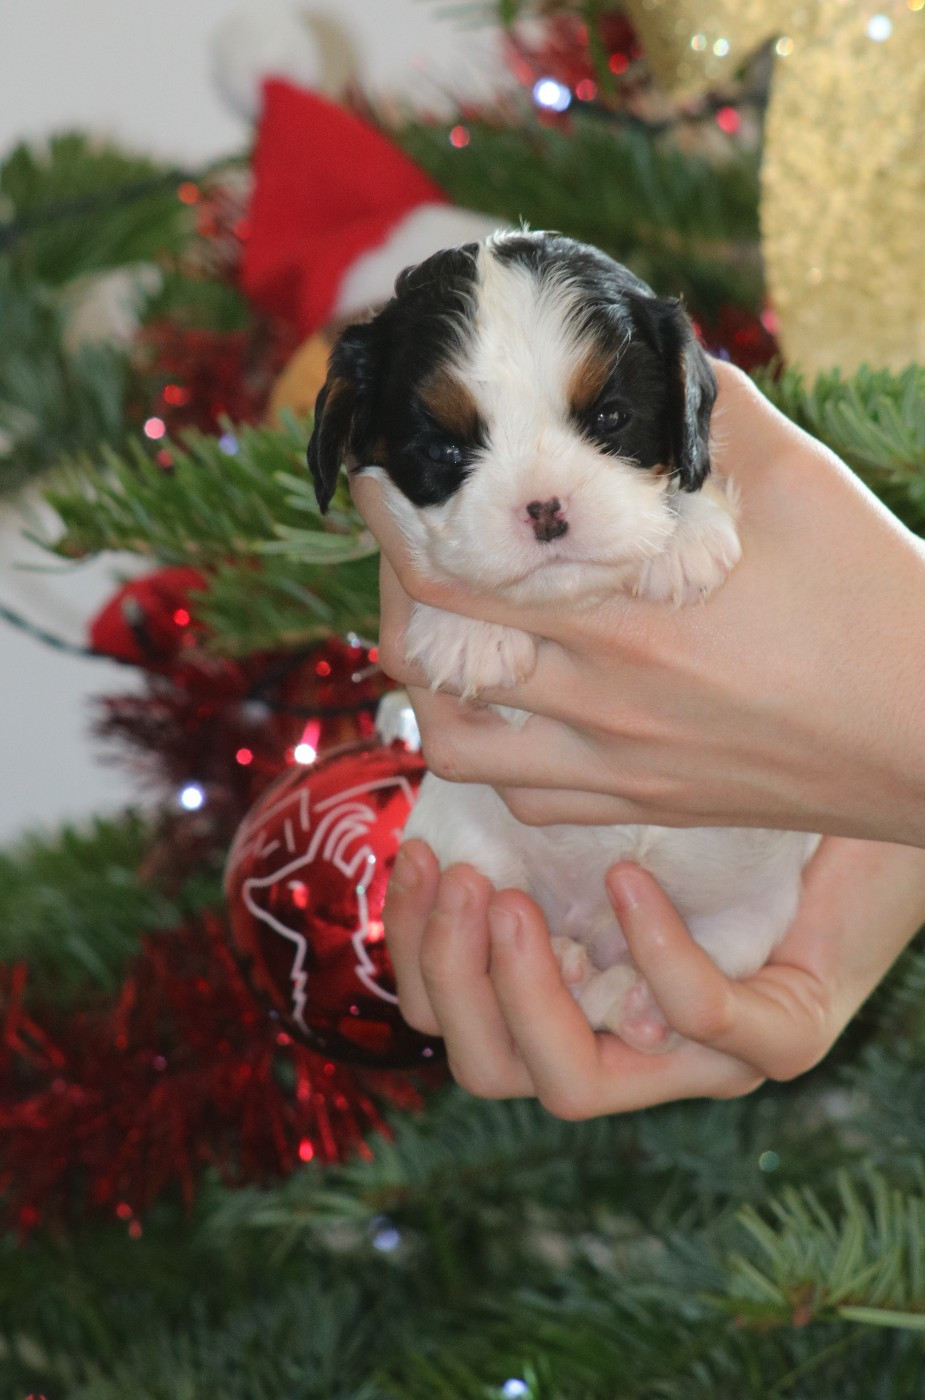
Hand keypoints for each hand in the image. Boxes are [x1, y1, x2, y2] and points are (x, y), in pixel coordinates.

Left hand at [352, 361, 924, 846]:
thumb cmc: (879, 604)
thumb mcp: (798, 479)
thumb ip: (706, 412)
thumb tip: (650, 346)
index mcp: (621, 609)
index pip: (450, 571)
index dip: (389, 524)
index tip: (374, 483)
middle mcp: (598, 695)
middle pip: (428, 657)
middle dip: (392, 596)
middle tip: (405, 554)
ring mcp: (615, 763)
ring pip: (456, 747)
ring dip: (427, 692)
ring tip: (441, 644)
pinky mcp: (643, 803)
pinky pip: (527, 802)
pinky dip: (498, 760)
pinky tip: (516, 719)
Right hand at [384, 836, 924, 1114]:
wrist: (864, 817)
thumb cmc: (732, 820)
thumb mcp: (606, 828)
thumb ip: (532, 850)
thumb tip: (430, 822)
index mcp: (580, 1012)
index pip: (464, 1029)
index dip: (418, 957)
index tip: (412, 859)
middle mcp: (632, 1056)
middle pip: (494, 1073)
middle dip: (452, 979)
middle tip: (460, 879)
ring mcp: (708, 1061)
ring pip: (574, 1086)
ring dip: (522, 988)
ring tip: (507, 893)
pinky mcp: (787, 1035)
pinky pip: (699, 1021)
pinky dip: (652, 951)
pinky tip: (627, 875)